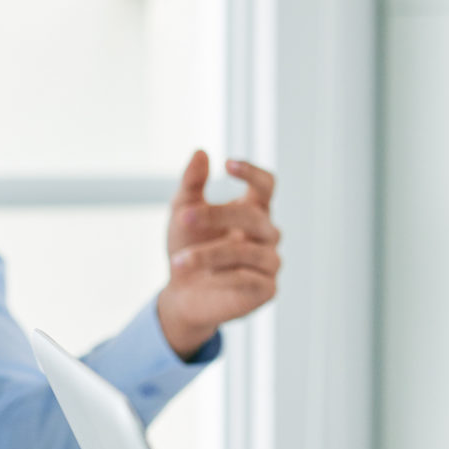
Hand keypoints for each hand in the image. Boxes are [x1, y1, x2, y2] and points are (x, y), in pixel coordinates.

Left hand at [159, 151, 281, 357]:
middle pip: (253, 216)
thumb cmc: (188, 249)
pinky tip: (201, 279)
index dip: (252, 173)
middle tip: (184, 216)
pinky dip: (221, 277)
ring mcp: (270, 262)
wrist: (182, 295)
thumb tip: (200, 153)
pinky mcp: (266, 289)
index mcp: (253, 211)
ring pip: (246, 251)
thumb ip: (191, 184)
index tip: (227, 164)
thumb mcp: (182, 213)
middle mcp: (267, 235)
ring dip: (209, 254)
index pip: (266, 185)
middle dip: (216, 215)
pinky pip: (248, 278)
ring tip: (179, 262)